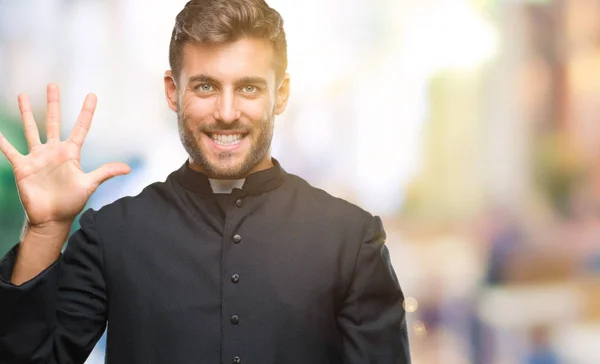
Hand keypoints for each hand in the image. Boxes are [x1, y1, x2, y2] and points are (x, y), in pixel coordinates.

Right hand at [0, 83, 129, 227]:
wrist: (51, 218)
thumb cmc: (71, 202)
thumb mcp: (89, 185)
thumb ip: (105, 172)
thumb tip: (128, 168)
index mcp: (71, 153)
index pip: (81, 128)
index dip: (86, 112)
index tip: (92, 95)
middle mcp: (54, 151)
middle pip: (54, 121)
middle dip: (54, 103)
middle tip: (53, 84)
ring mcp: (37, 157)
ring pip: (31, 129)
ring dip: (27, 112)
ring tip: (23, 95)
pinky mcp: (22, 166)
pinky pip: (10, 150)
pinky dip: (1, 140)